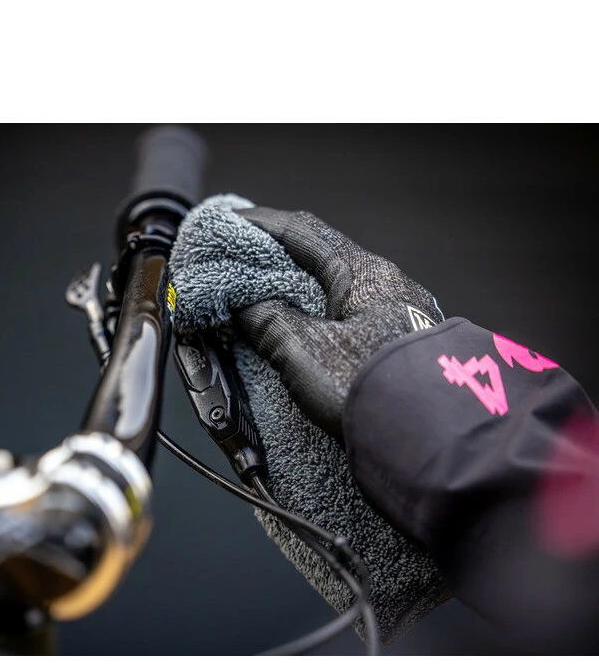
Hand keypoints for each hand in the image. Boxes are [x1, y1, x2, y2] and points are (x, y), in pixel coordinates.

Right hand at [235, 207, 442, 439]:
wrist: (436, 443)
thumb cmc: (374, 390)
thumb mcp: (304, 350)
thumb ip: (266, 320)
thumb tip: (242, 303)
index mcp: (366, 275)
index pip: (304, 232)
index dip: (260, 225)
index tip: (230, 222)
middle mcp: (387, 288)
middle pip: (320, 260)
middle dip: (276, 260)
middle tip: (238, 264)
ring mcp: (398, 318)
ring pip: (334, 293)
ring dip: (295, 292)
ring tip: (258, 299)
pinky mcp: (398, 349)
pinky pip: (346, 319)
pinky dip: (314, 318)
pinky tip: (296, 333)